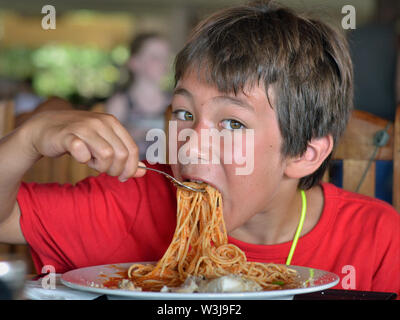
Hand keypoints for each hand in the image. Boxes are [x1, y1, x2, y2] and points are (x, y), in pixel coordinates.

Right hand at [23, 108, 145, 181]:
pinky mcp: (67, 135)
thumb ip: (124, 158)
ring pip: (106, 155)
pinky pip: (83, 153)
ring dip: (100, 166)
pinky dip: (83, 160)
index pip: (132, 149)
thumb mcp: (105, 144)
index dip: (130, 168)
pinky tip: (79, 157)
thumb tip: (143, 172)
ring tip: (91, 161)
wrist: (44, 128)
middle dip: (115, 170)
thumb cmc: (79, 139)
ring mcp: (84, 127)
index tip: (122, 177)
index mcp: (113, 123)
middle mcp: (100, 122)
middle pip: (121, 155)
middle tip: (103, 170)